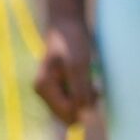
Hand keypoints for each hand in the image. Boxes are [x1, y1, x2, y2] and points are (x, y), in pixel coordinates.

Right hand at [33, 0, 97, 124]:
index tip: (96, 93)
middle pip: (67, 113)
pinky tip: (91, 84)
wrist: (68, 24)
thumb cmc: (72, 42)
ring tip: (95, 85)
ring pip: (71, 107)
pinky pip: (72, 99)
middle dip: (84, 105)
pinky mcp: (58, 86)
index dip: (83, 109)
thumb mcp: (78, 65)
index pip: (65, 114)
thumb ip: (79, 90)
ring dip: (86, 99)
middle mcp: (43, 92)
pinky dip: (83, 94)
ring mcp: (50, 89)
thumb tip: (83, 115)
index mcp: (44, 88)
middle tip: (96, 88)